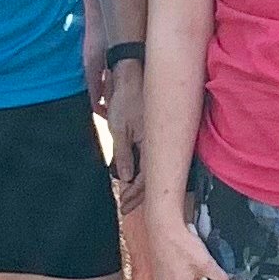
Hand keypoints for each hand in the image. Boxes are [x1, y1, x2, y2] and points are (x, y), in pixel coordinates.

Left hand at [102, 61, 144, 211]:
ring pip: (153, 167)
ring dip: (141, 182)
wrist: (133, 73)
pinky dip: (144, 167)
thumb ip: (122, 155)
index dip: (135, 196)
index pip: (146, 180)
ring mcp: (159, 136)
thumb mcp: (118, 129)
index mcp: (152, 144)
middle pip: (152, 177)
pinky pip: (152, 155)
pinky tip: (136, 172)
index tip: (124, 206)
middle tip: (126, 206)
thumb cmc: (125, 99)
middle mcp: (159, 142)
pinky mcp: (156, 130)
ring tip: (130, 193)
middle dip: (139, 194)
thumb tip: (126, 178)